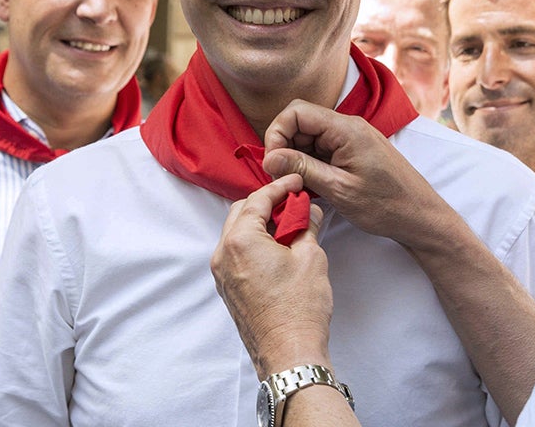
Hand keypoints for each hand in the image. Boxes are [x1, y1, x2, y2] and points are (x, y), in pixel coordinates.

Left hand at [211, 174, 332, 376]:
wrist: (289, 352)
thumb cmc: (299, 308)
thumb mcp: (311, 256)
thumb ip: (307, 226)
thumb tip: (308, 211)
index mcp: (240, 240)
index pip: (258, 200)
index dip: (280, 187)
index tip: (296, 182)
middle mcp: (223, 255)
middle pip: (241, 213)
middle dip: (266, 203)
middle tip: (293, 201)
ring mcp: (222, 274)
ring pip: (237, 233)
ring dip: (260, 223)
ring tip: (290, 223)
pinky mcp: (229, 289)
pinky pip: (237, 253)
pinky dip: (255, 242)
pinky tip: (279, 246)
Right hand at [262, 100, 455, 247]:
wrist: (419, 216)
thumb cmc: (385, 205)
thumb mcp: (338, 189)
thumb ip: (302, 169)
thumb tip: (269, 158)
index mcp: (347, 129)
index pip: (297, 112)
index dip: (277, 134)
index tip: (273, 164)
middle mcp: (349, 127)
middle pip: (301, 122)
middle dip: (284, 146)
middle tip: (282, 177)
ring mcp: (352, 138)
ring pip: (310, 136)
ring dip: (297, 157)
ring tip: (298, 185)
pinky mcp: (354, 150)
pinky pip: (323, 148)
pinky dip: (311, 163)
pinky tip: (312, 185)